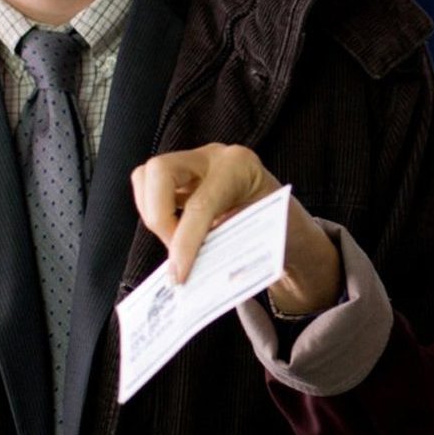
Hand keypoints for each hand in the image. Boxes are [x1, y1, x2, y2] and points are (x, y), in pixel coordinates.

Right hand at [131, 143, 340, 313]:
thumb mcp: (267, 240)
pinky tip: (173, 236)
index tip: (178, 276)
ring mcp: (194, 164)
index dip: (184, 242)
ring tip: (175, 246)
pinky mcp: (181, 177)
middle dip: (157, 216)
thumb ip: (230, 252)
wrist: (287, 222)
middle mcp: (213, 157)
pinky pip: (150, 189)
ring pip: (146, 177)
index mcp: (240, 167)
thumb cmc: (282, 230)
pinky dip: (154, 215)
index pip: (200, 204)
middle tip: (174, 252)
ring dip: (152, 215)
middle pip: (159, 170)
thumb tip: (194, 277)